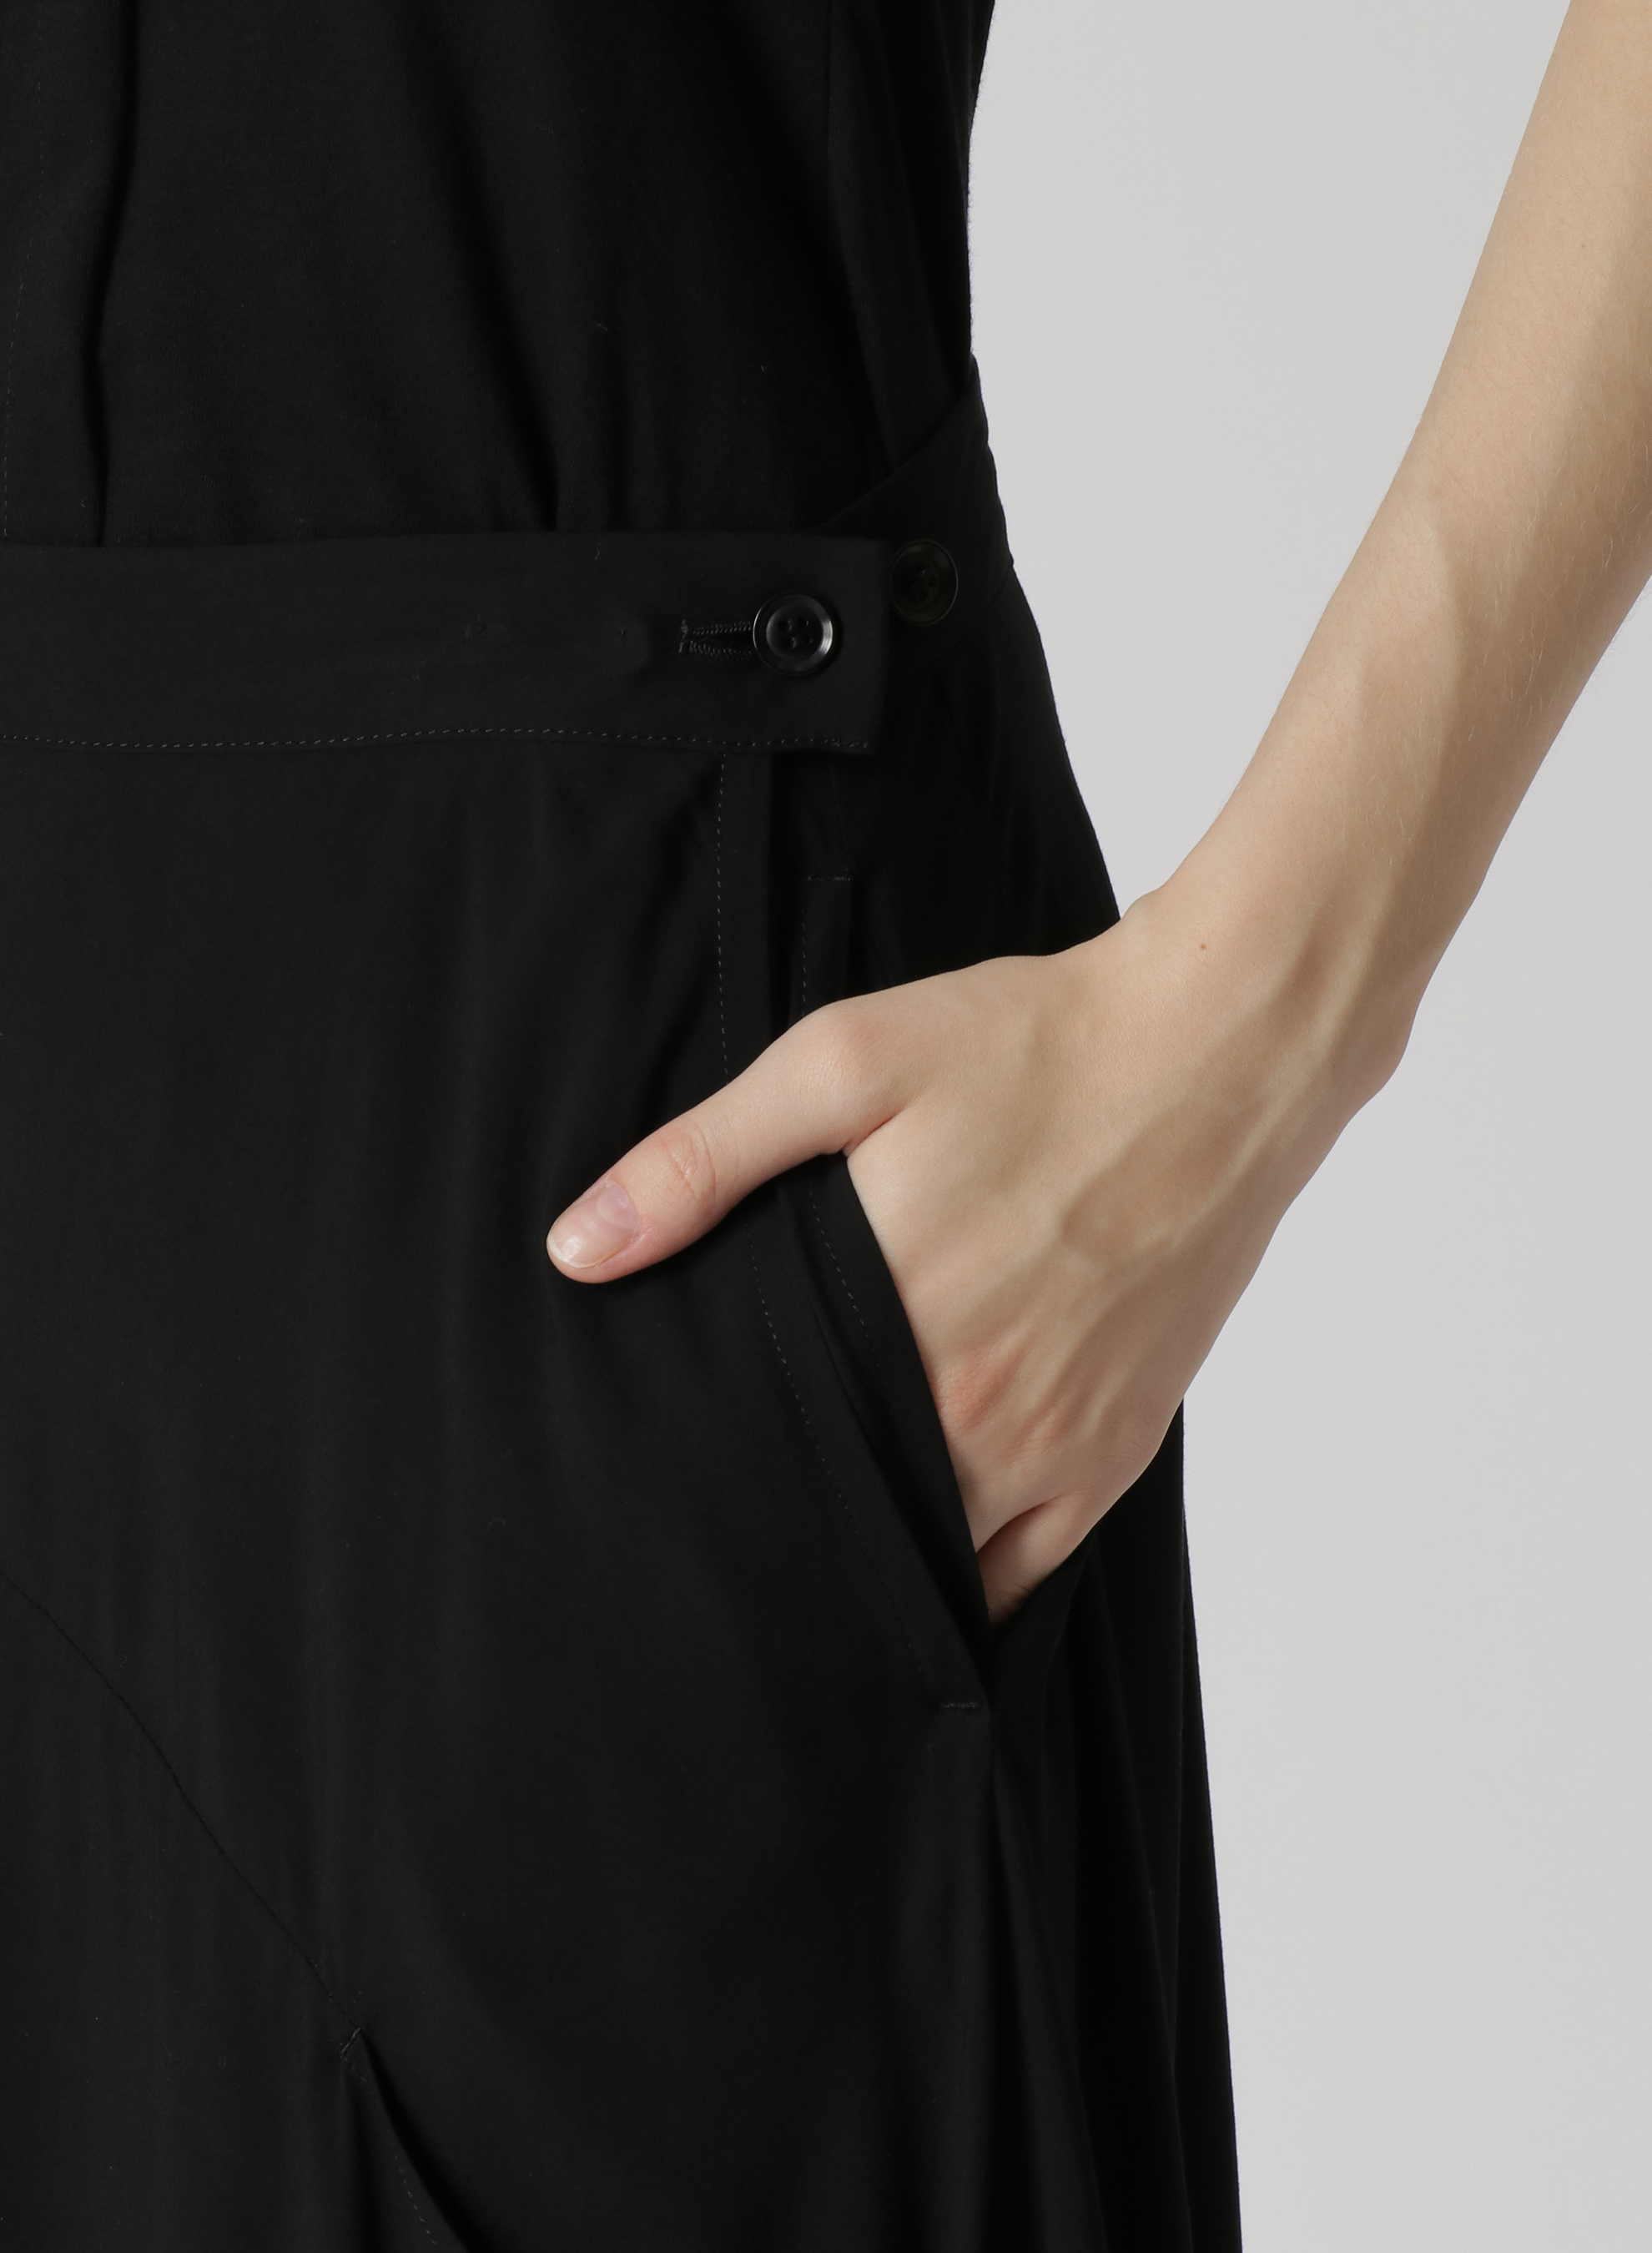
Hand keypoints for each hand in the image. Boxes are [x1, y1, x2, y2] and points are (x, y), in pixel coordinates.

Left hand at [547, 876, 1352, 1619]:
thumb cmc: (1033, 1047)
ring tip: (801, 1556)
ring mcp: (1057, 1442)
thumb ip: (703, 1160)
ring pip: (933, 1560)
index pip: (763, 1454)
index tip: (662, 1490)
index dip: (706, 1482)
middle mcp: (977, 1409)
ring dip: (867, 1558)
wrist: (1218, 1053)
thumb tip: (577, 1249)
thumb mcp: (844, 1062)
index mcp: (895, 1321)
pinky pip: (1028, 1570)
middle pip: (842, 1517)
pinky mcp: (1119, 1449)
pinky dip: (968, 1582)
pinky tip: (918, 1574)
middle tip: (713, 1534)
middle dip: (775, 1525)